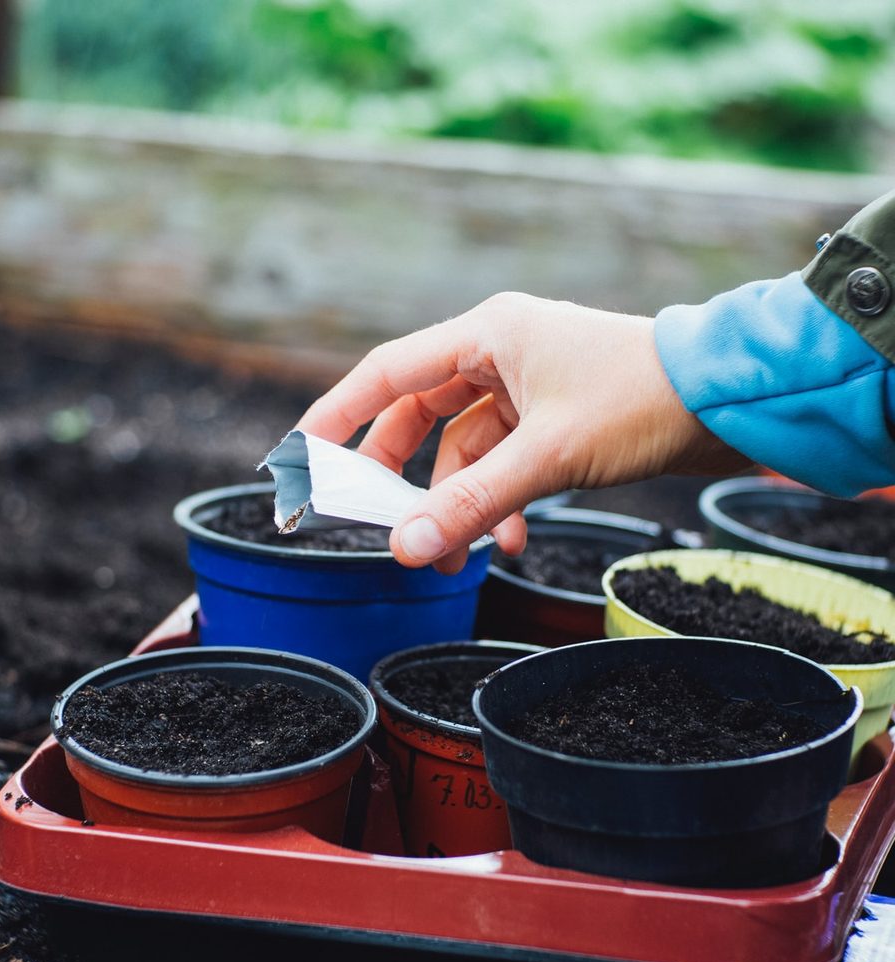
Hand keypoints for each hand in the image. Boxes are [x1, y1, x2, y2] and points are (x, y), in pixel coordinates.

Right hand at [297, 292, 746, 572]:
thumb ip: (471, 503)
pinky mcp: (549, 418)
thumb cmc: (644, 400)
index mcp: (487, 336)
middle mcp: (498, 353)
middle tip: (379, 524)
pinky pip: (500, 463)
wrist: (730, 400)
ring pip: (461, 448)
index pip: (386, 373)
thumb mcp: (548, 455)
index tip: (300, 459)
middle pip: (417, 415)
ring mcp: (524, 387)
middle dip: (399, 477)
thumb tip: (405, 549)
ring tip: (454, 556)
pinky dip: (496, 502)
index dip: (336, 416)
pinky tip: (509, 539)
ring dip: (455, 502)